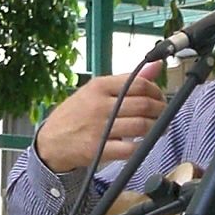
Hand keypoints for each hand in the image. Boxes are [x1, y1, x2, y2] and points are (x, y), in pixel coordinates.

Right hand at [34, 63, 167, 171]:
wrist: (51, 141)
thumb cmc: (76, 114)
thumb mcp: (96, 91)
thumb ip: (126, 79)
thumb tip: (156, 66)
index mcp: (99, 86)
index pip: (139, 84)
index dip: (156, 91)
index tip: (160, 97)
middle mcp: (100, 105)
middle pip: (143, 104)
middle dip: (161, 110)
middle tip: (163, 114)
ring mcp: (99, 128)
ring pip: (142, 125)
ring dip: (157, 128)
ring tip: (159, 128)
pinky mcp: (99, 149)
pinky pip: (131, 148)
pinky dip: (143, 146)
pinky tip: (144, 143)